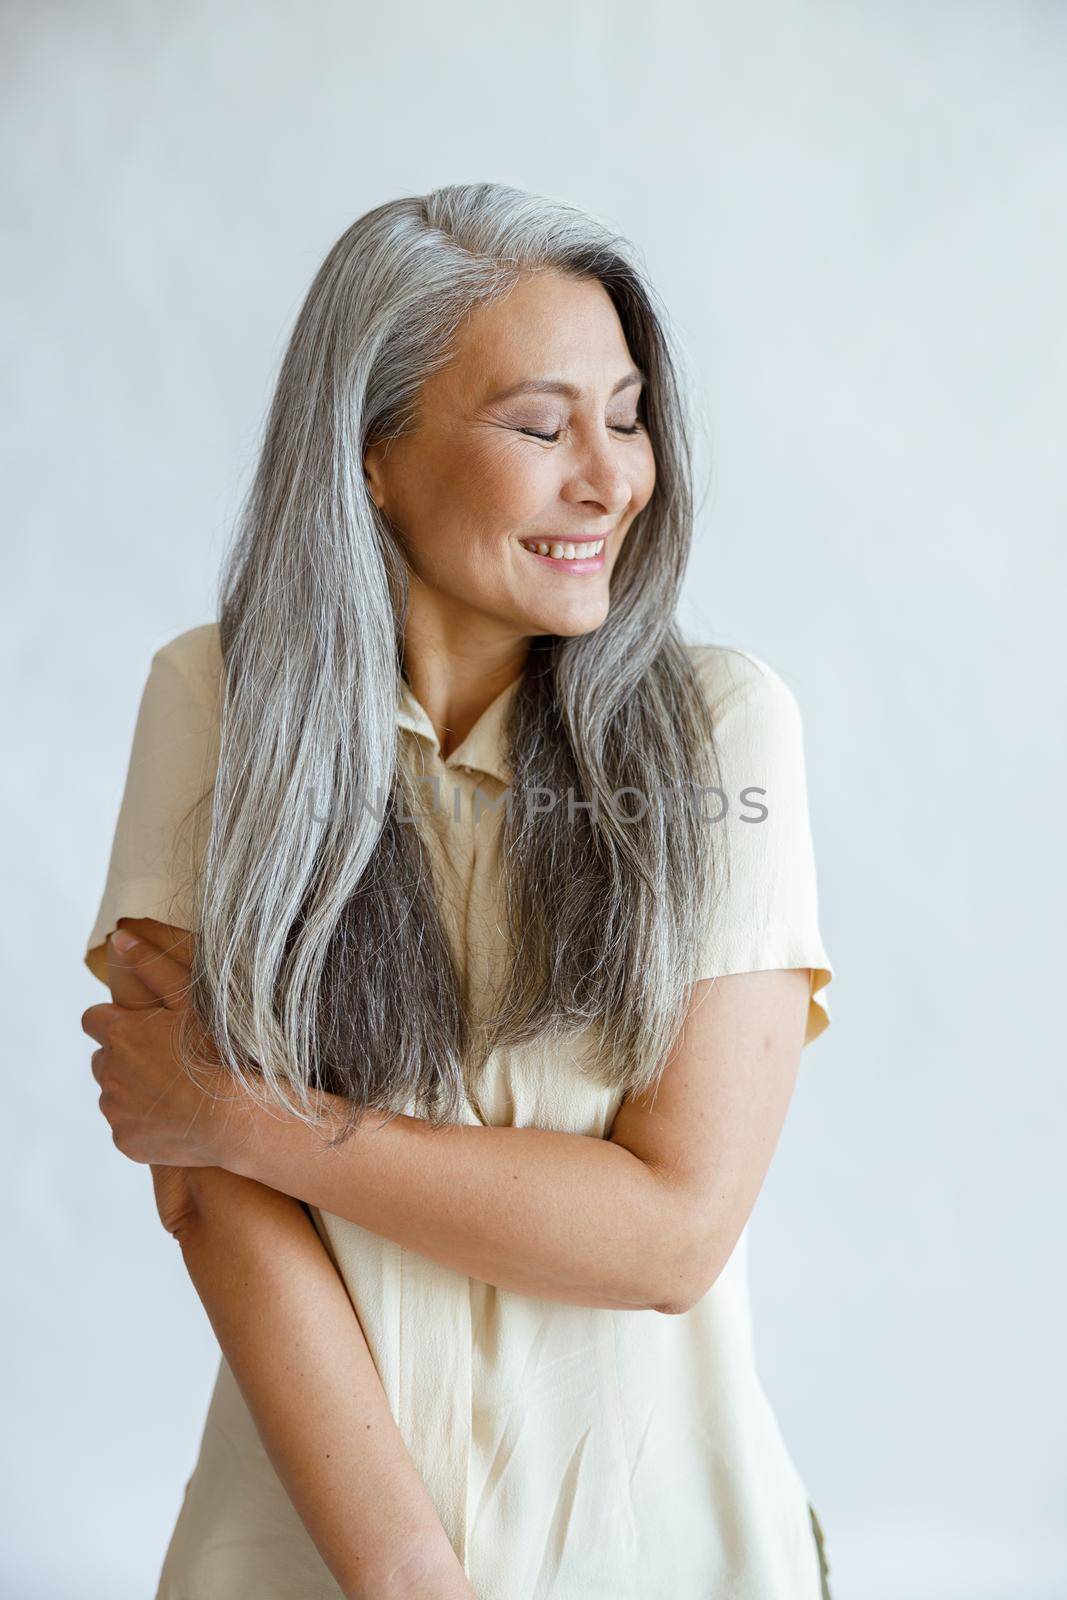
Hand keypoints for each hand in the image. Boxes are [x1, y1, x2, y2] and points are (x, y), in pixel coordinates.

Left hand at [82, 923, 230, 1167]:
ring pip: (113, 1093)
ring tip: (172, 1089)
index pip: (93, 1020)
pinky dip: (143, 1122)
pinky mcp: (125, 1140)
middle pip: (103, 1058)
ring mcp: (115, 1109)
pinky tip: (174, 1117)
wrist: (233, 1118)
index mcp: (119, 1033)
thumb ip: (152, 965)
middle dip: (124, 1057)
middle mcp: (108, 1071)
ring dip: (132, 1089)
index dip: (115, 1022)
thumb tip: (119, 937)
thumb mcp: (190, 998)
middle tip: (163, 1059)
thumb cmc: (217, 1052)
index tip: (141, 1028)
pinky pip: (126, 1127)